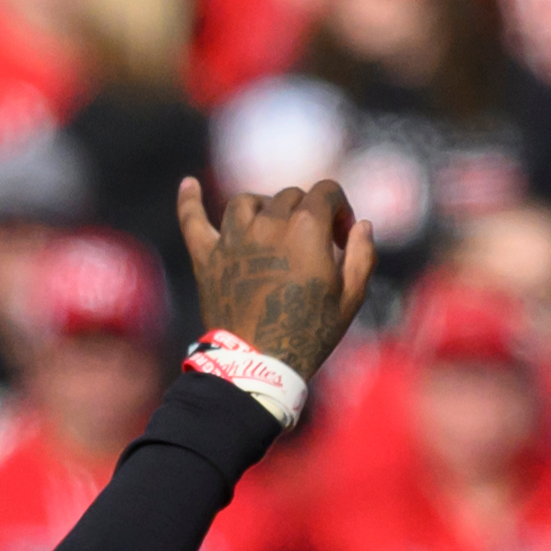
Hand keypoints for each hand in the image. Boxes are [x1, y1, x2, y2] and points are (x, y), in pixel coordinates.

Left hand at [177, 175, 376, 384]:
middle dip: (306, 214)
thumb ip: (362, 255)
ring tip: (272, 227)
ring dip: (263, 208)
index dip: (340, 209)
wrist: (259, 366)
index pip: (326, 191)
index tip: (341, 236)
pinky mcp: (207, 258)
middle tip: (312, 248)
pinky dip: (190, 201)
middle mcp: (268, 223)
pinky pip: (192, 220)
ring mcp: (233, 238)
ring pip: (247, 202)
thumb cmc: (310, 334)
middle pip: (289, 196)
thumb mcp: (351, 298)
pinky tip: (188, 184)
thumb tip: (362, 225)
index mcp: (307, 227)